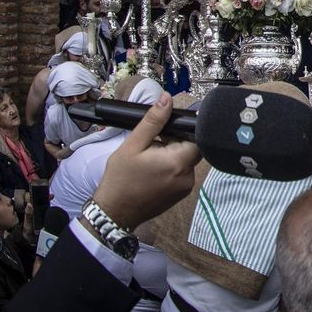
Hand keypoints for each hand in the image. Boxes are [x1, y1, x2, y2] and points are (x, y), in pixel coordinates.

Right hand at [90, 92, 199, 228]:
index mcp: (178, 163)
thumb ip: (153, 121)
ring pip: (186, 160)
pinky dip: (171, 167)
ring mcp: (185, 188)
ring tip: (150, 158)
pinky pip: (182, 173)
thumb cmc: (120, 180)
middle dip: (175, 141)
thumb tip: (167, 99)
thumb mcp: (133, 145)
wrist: (114, 211)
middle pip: (192, 148)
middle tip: (154, 143)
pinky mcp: (181, 194)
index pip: (197, 137)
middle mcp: (187, 177)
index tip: (168, 129)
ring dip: (173, 154)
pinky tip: (153, 169)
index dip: (183, 129)